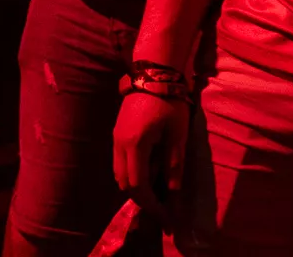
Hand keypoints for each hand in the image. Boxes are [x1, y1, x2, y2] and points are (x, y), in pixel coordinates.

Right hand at [113, 86, 189, 219]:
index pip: (138, 186)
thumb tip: (172, 192)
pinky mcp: (116, 133)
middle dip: (143, 200)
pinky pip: (119, 162)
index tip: (167, 217)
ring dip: (135, 187)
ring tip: (157, 193)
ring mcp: (115, 138)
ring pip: (119, 173)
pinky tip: (149, 173)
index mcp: (135, 145)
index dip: (152, 205)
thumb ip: (174, 165)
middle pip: (124, 183)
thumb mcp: (178, 135)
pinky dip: (132, 174)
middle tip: (163, 209)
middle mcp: (119, 144)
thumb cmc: (169, 103)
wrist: (154, 74)